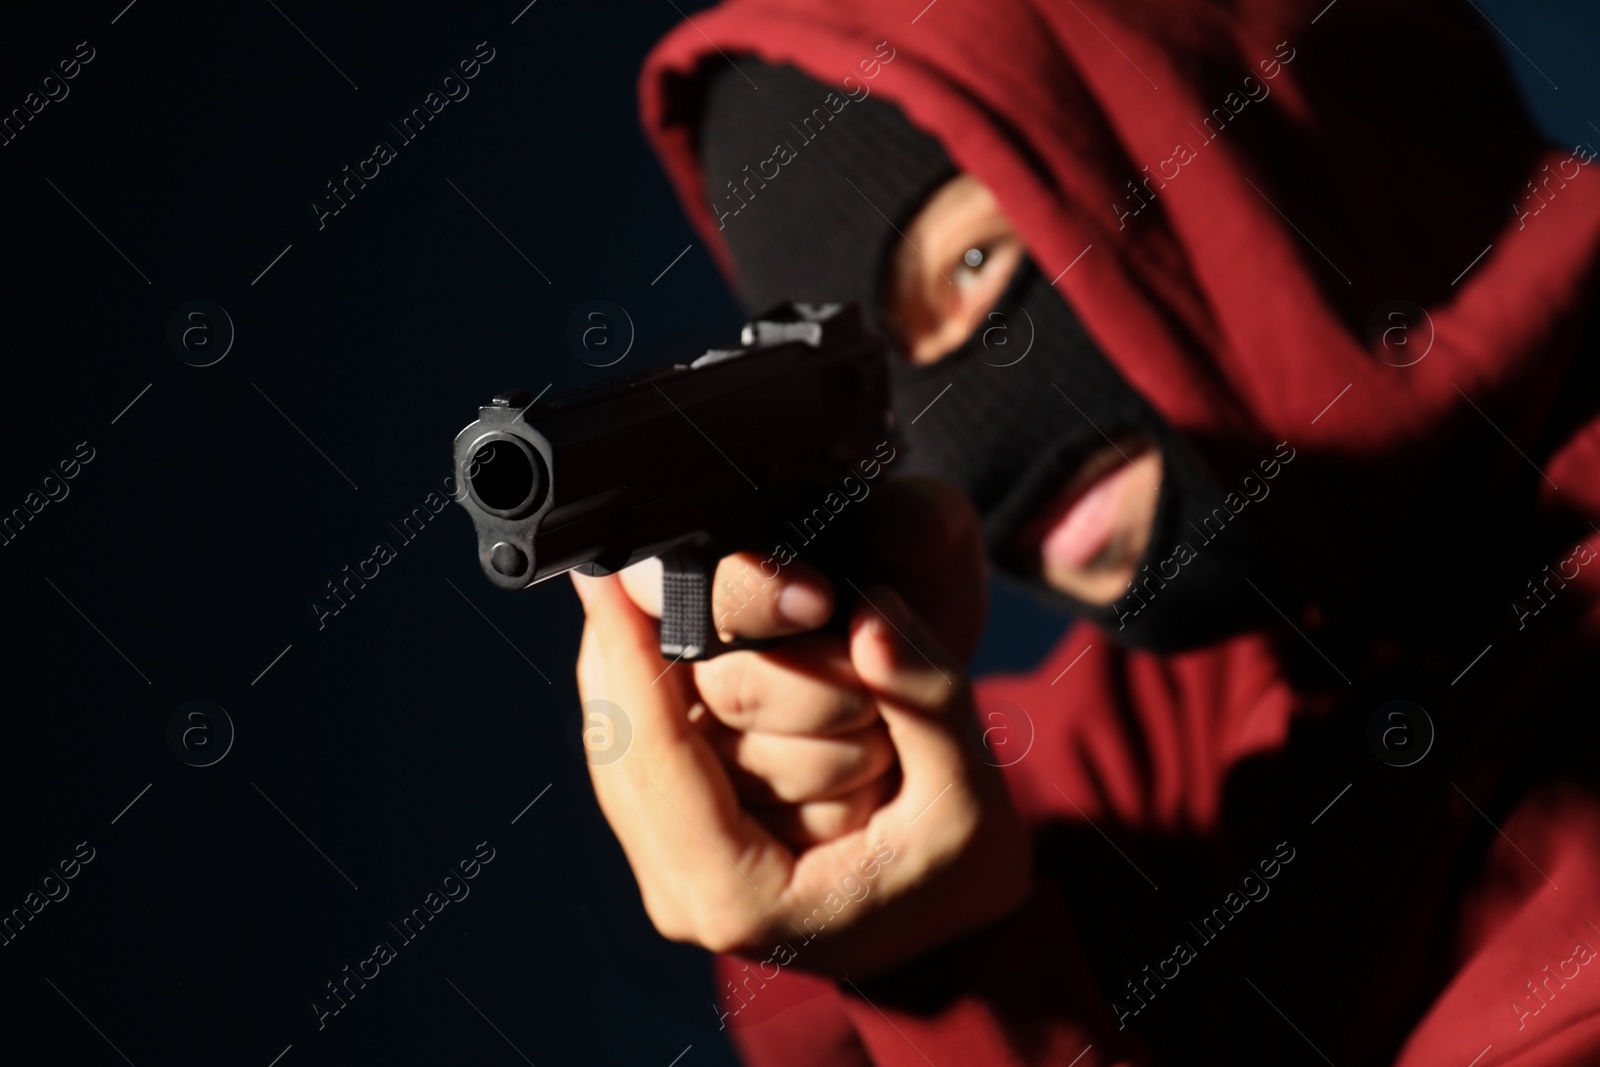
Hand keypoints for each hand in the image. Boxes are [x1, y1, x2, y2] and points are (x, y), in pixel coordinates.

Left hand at [571, 479, 1031, 976]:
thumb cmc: (956, 874)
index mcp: (744, 895)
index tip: (607, 577)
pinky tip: (651, 636)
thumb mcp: (968, 794)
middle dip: (620, 651)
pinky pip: (635, 753)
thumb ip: (924, 701)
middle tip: (617, 563)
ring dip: (624, 669)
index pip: (659, 755)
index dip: (631, 658)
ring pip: (612, 744)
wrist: (947, 940)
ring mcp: (672, 875)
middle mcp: (686, 895)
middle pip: (616, 743)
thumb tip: (870, 618)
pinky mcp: (675, 847)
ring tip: (629, 591)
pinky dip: (641, 692)